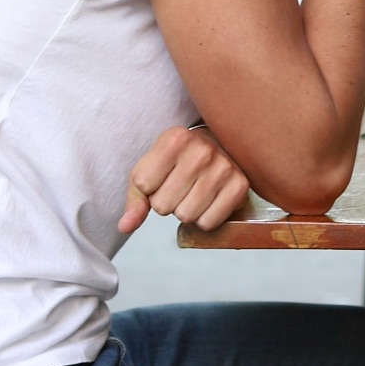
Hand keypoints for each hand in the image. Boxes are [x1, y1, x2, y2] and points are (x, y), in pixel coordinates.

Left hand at [119, 123, 250, 233]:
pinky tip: (209, 200)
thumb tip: (124, 227)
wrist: (220, 145)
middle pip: (164, 206)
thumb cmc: (179, 160)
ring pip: (186, 216)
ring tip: (194, 192)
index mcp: (175, 139)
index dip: (150, 189)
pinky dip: (205, 218)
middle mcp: (202, 150)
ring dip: (186, 211)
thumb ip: (135, 198)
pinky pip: (209, 222)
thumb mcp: (151, 168)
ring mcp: (224, 167)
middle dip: (168, 202)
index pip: (144, 186)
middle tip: (181, 186)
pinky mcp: (240, 185)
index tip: (164, 176)